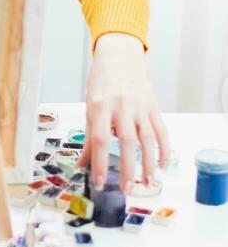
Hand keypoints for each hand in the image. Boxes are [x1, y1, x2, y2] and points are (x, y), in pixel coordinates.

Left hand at [76, 32, 169, 192]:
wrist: (120, 56)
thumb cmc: (101, 82)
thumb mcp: (90, 105)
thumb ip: (89, 136)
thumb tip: (82, 165)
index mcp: (100, 105)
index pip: (100, 139)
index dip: (100, 162)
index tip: (100, 182)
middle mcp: (121, 105)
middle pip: (127, 141)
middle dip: (127, 168)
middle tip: (126, 189)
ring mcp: (140, 106)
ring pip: (147, 139)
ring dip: (149, 163)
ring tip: (147, 183)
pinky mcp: (154, 106)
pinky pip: (161, 131)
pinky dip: (164, 150)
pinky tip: (162, 166)